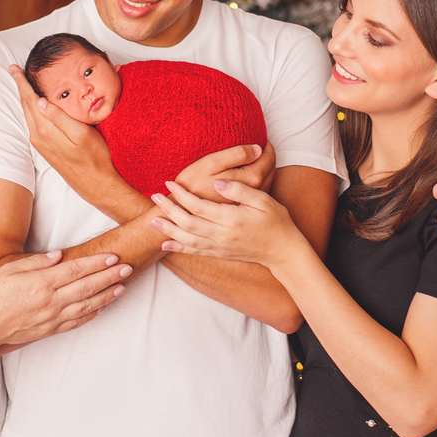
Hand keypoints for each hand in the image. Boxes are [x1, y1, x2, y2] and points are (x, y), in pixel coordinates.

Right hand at [0, 249, 131, 348]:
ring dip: (107, 295)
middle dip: (110, 276)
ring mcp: (52, 318)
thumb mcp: (9, 269)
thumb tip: (58, 256)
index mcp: (41, 283)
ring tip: (122, 286)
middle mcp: (51, 301)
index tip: (113, 256)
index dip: (97, 262)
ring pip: (87, 305)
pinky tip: (102, 307)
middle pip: (88, 286)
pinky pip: (77, 322)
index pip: (77, 269)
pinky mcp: (50, 330)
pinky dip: (92, 314)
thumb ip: (36, 262)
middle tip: (127, 268)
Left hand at [6, 65, 138, 218]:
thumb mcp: (81, 134)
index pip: (29, 100)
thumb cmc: (95, 158)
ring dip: (25, 97)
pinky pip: (34, 123)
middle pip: (26, 106)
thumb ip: (60, 117)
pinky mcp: (46, 149)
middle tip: (15, 69)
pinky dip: (31, 109)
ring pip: (28, 115)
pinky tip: (35, 105)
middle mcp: (38, 137)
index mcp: (45, 131)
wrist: (97, 184)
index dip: (22, 82)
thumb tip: (39, 101)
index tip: (14, 68)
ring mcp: (41, 144)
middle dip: (20, 87)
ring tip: (22, 83)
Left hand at [148, 179, 305, 269]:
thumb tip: (217, 183)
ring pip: (187, 239)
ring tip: (153, 219)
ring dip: (169, 229)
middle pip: (187, 223)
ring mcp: (220, 247)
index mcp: (232, 219)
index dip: (182, 194)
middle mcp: (222, 235)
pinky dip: (178, 248)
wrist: (283, 252)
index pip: (199, 206)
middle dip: (169, 210)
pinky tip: (165, 244)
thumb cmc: (277, 222)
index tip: (170, 182)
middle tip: (155, 197)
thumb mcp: (264, 200)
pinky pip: (195, 252)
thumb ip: (240, 191)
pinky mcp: (220, 254)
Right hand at [174, 142, 275, 203]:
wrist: (183, 210)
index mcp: (251, 178)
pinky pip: (259, 190)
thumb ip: (236, 155)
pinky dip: (259, 179)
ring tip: (257, 157)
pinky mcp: (244, 206)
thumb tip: (257, 148)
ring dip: (265, 167)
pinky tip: (250, 173)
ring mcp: (250, 201)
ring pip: (267, 180)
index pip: (268, 159)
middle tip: (262, 145)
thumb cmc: (193, 183)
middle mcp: (255, 191)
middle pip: (270, 169)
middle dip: (268, 156)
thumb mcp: (211, 163)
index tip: (263, 138)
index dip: (267, 146)